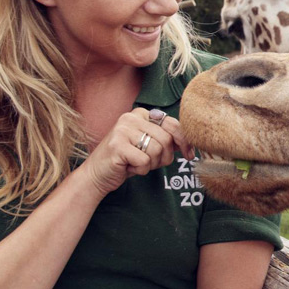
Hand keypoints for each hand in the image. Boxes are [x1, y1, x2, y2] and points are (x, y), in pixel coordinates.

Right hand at [79, 108, 193, 196]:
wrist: (97, 175)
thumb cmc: (126, 160)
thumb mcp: (149, 146)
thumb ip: (166, 139)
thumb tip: (191, 141)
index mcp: (141, 114)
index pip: (172, 123)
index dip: (184, 141)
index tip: (189, 155)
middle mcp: (131, 118)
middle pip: (166, 139)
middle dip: (164, 157)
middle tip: (151, 163)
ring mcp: (122, 130)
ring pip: (156, 150)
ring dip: (151, 164)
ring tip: (137, 164)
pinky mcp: (117, 145)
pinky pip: (144, 161)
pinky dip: (140, 170)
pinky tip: (128, 167)